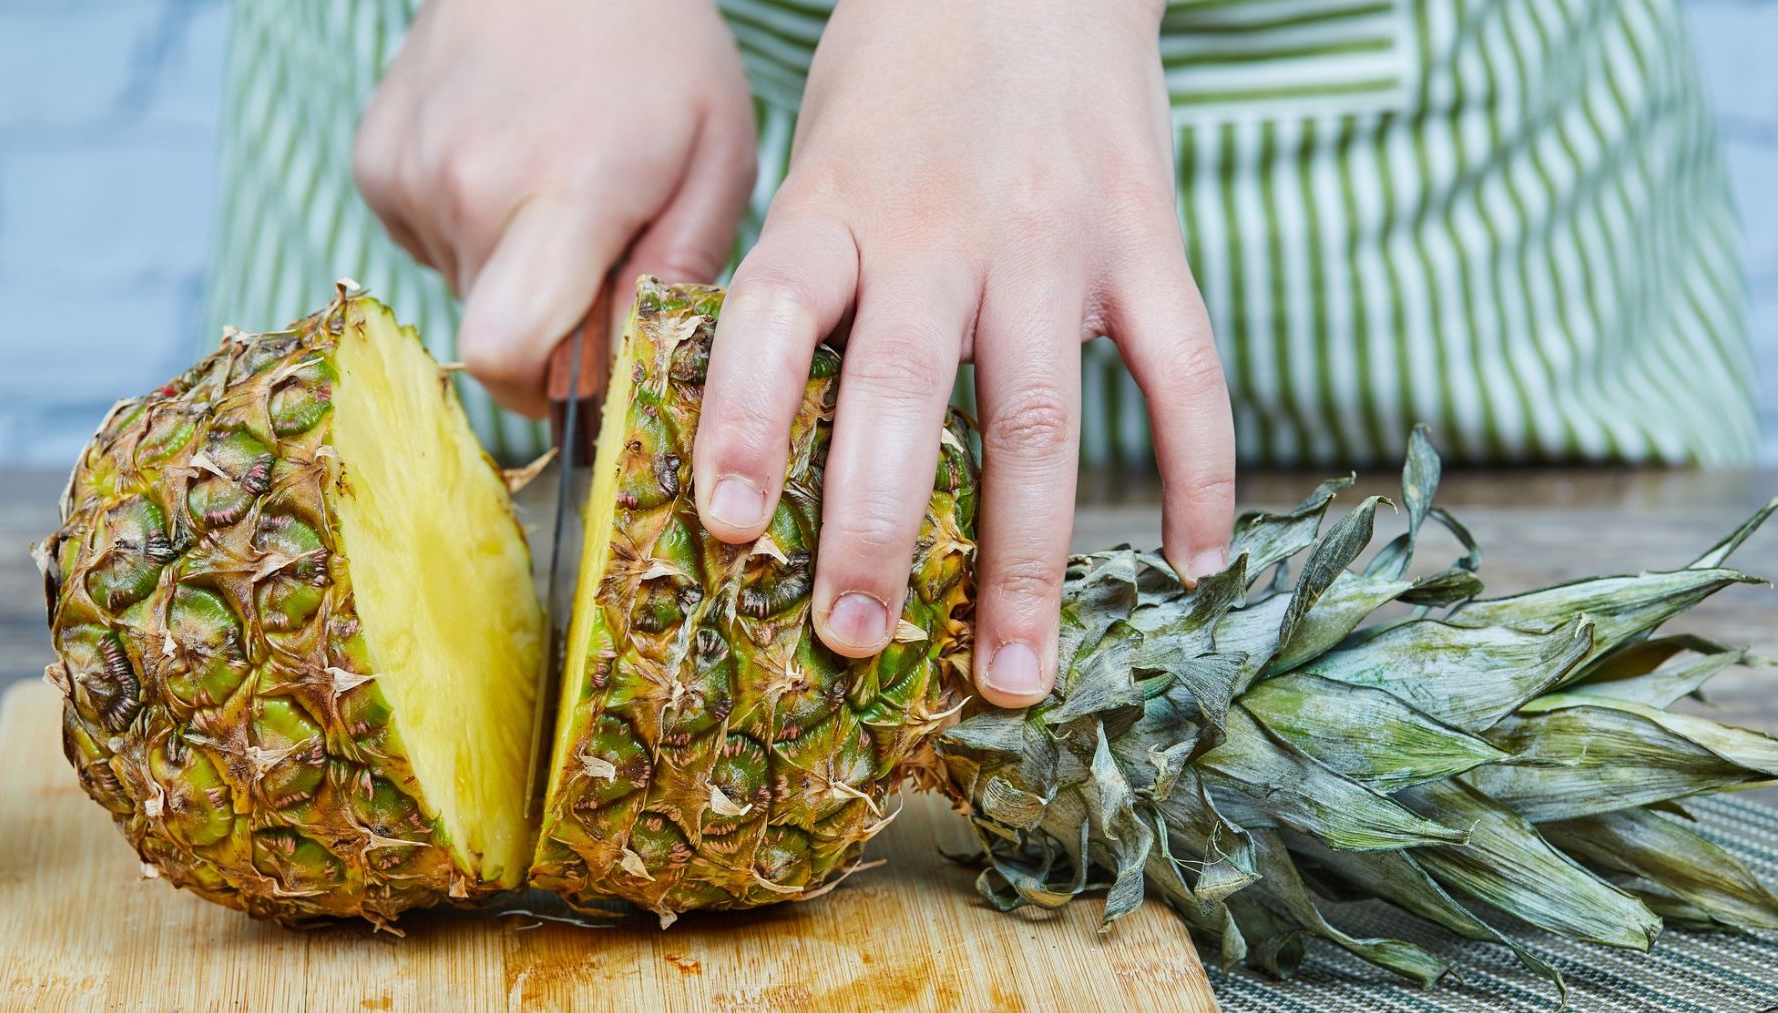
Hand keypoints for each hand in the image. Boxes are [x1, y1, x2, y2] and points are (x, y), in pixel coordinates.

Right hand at [353, 0, 755, 415]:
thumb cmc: (656, 54)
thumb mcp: (715, 161)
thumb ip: (675, 276)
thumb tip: (623, 373)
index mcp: (562, 195)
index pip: (507, 356)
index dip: (548, 392)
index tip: (592, 372)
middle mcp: (465, 189)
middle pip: (491, 338)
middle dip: (550, 333)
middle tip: (598, 262)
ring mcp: (407, 175)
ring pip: (464, 292)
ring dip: (515, 275)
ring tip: (558, 192)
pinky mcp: (374, 165)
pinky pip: (430, 247)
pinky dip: (474, 233)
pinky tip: (512, 169)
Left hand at [693, 0, 1234, 707]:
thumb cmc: (902, 81)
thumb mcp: (819, 163)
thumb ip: (802, 288)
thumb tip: (757, 450)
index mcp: (837, 205)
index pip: (770, 315)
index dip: (742, 421)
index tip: (727, 530)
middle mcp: (939, 229)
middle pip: (901, 396)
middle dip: (876, 535)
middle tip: (857, 644)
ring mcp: (1054, 239)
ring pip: (1037, 418)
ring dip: (1023, 562)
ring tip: (1015, 676)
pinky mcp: (1148, 242)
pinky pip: (1184, 374)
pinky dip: (1196, 474)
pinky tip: (1193, 567)